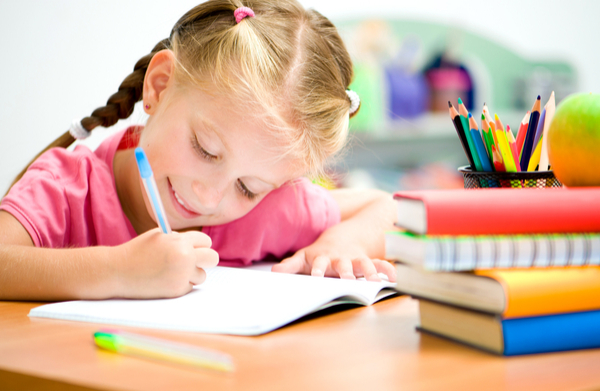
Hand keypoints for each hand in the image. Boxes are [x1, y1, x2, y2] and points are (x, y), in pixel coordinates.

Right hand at [112, 228, 217, 297]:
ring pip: (201, 275)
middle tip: (194, 261)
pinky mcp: (177, 290)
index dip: (199, 245)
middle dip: (205, 259)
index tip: (195, 248)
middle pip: (212, 258)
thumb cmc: (138, 251)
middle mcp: (185, 257)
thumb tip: (200, 245)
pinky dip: (180, 284)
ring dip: (191, 274)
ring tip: (171, 271)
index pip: (206, 241)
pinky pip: (189, 287)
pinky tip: (164, 280)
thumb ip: (179, 239)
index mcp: (180, 241)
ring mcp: (182, 275)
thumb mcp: (159, 236)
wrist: (117, 271)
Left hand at [271, 238, 395, 281]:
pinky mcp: (367, 263)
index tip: (317, 277)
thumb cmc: (319, 253)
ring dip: (368, 272)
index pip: (319, 264)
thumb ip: (290, 266)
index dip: (319, 270)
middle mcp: (340, 260)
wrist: (343, 237)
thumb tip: (274, 272)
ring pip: (364, 265)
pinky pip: (380, 265)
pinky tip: (395, 277)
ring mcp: (355, 261)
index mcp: (324, 259)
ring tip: (374, 281)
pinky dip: (388, 270)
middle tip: (348, 280)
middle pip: (344, 266)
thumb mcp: (303, 257)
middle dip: (346, 272)